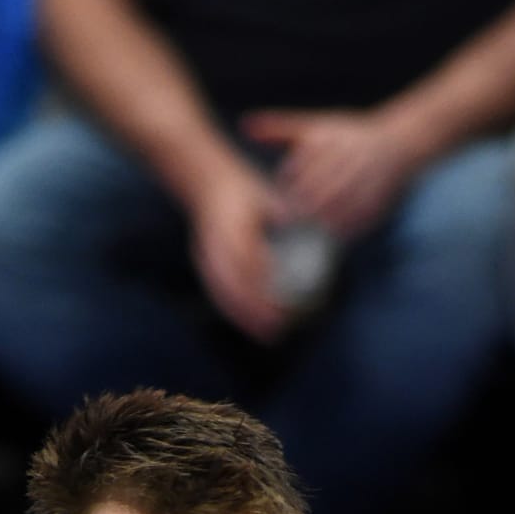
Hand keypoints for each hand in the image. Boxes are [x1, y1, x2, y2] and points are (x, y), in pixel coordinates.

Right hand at [186, 157, 291, 343]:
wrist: (206, 181)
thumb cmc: (245, 189)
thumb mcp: (267, 198)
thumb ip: (284, 220)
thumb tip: (311, 241)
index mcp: (233, 222)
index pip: (250, 260)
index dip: (267, 283)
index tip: (286, 297)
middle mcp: (216, 241)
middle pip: (234, 283)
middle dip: (255, 308)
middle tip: (279, 326)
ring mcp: (206, 253)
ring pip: (223, 292)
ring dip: (244, 315)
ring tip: (266, 332)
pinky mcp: (204, 263)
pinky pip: (218, 291)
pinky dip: (234, 309)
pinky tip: (250, 322)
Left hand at [239, 106, 416, 238]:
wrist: (397, 145)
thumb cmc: (346, 137)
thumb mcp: (314, 127)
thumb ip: (279, 130)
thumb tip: (244, 126)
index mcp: (327, 141)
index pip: (295, 174)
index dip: (284, 195)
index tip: (273, 210)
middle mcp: (345, 159)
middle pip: (311, 197)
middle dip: (297, 214)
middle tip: (284, 229)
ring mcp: (362, 183)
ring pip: (329, 215)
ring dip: (315, 229)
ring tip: (303, 237)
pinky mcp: (374, 203)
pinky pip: (350, 226)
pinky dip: (336, 234)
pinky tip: (326, 237)